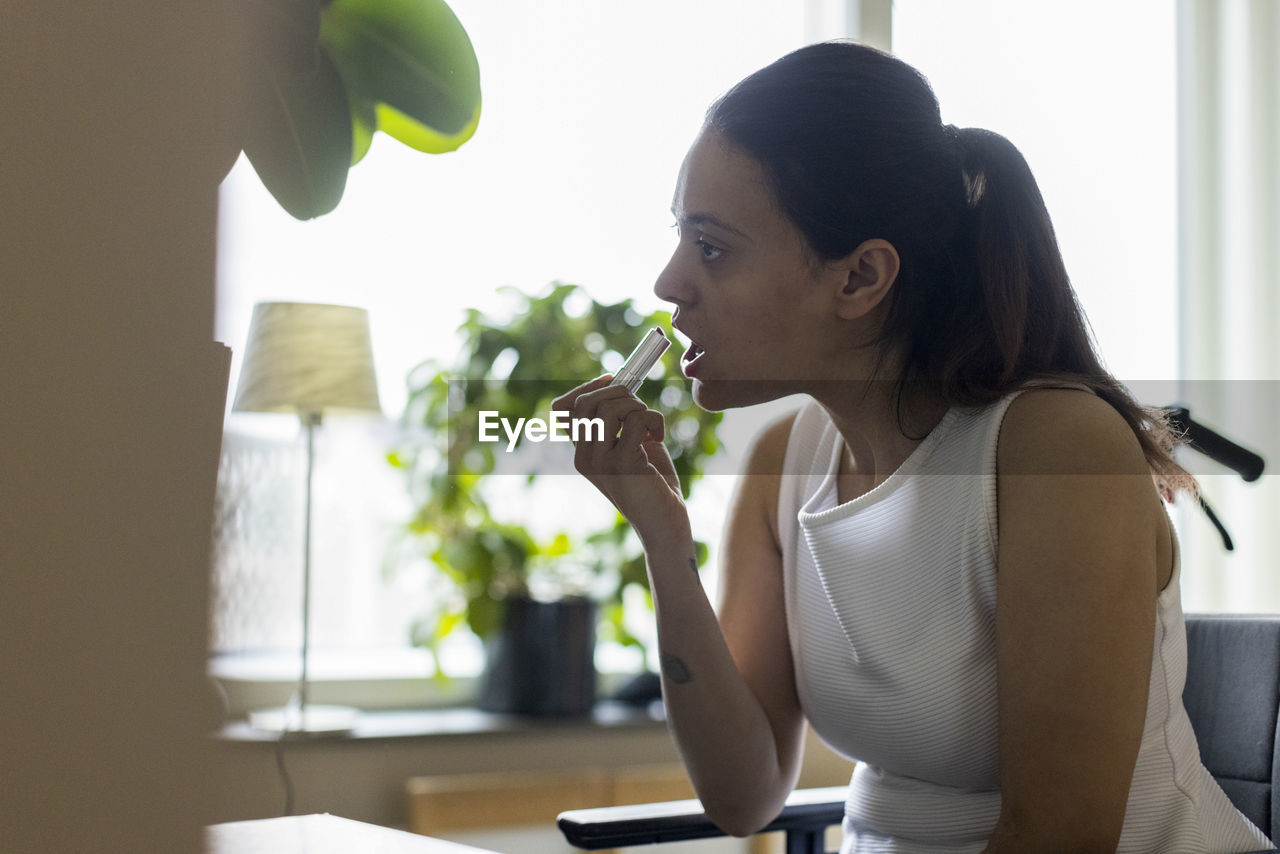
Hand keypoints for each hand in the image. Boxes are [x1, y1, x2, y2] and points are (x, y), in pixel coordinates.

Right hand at [551, 376, 687, 539]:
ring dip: (638, 407)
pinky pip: (636, 421)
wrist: (666, 523)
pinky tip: (659, 438)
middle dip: (619, 393)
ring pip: (609, 407)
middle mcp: (584, 458)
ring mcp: (601, 462)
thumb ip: (618, 420)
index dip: (589, 388)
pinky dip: (654, 421)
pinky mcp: (623, 465)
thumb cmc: (653, 482)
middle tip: (641, 410)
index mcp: (582, 453)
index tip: (613, 381)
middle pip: (586, 402)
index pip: (564, 408)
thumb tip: (613, 384)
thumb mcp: (631, 444)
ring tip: (651, 425)